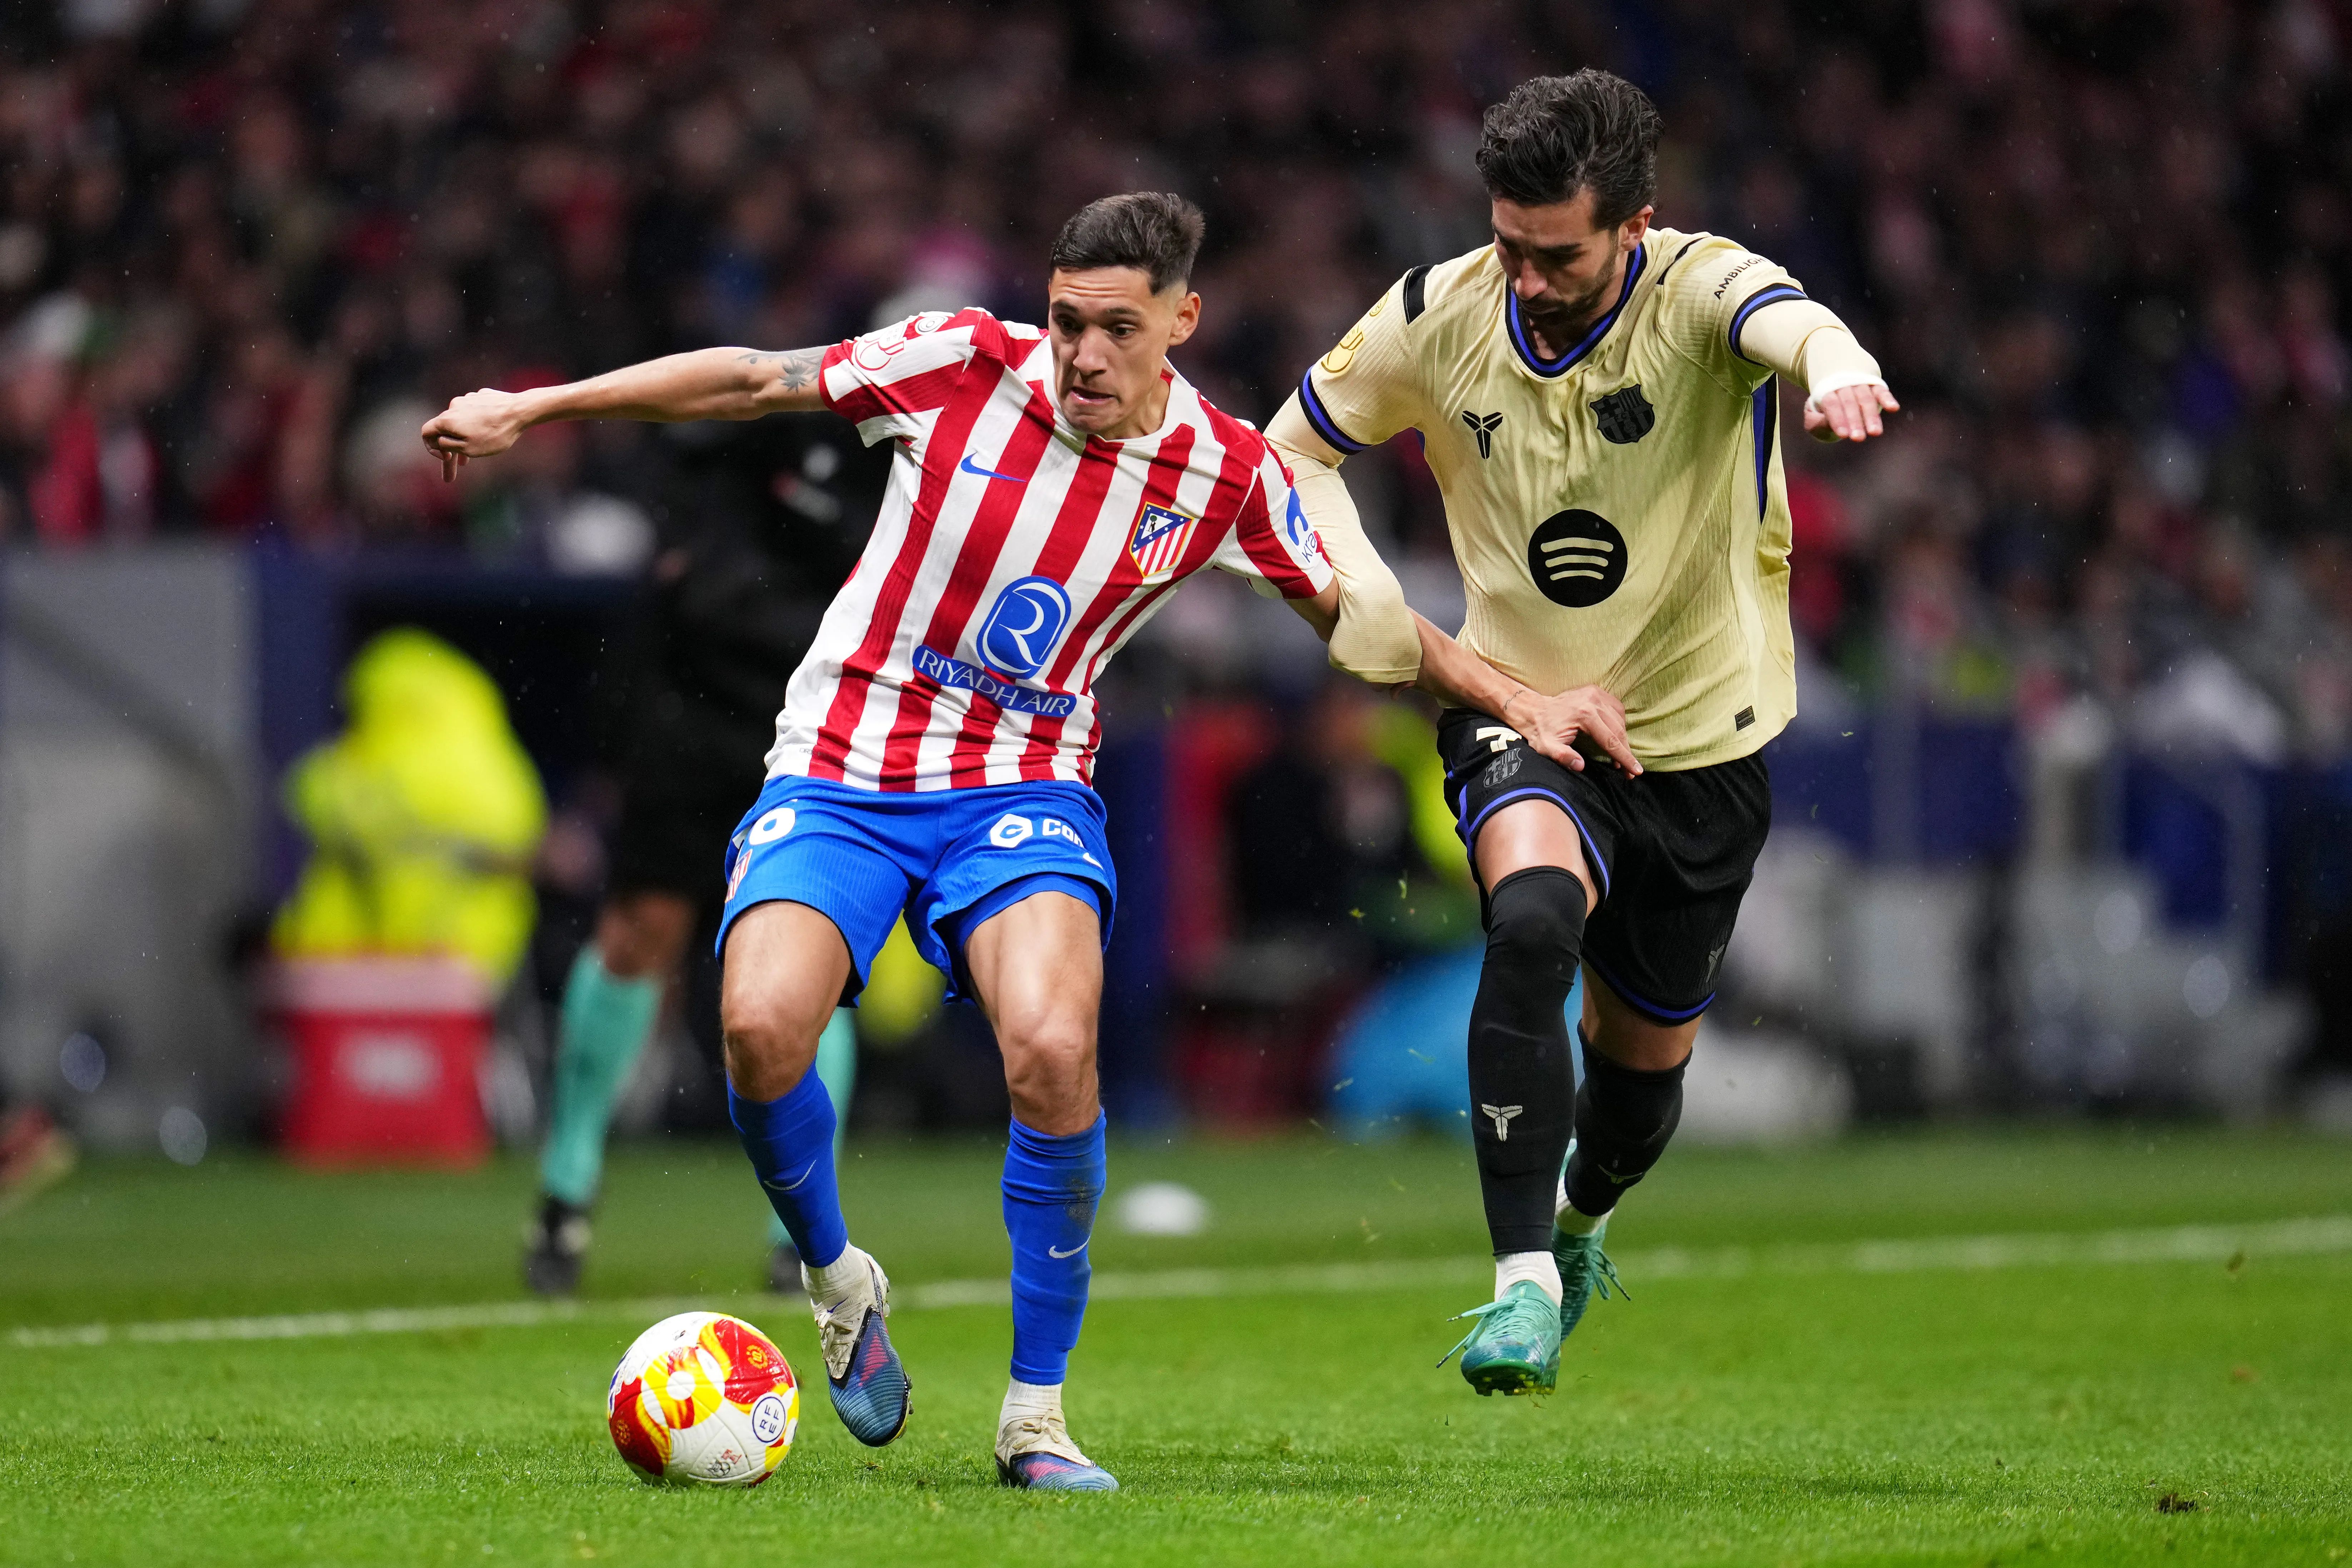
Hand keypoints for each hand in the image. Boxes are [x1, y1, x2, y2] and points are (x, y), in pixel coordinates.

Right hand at [420, 388, 533, 480]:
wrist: (520, 411)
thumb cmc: (495, 433)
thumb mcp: (468, 449)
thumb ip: (448, 446)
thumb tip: (439, 442)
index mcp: (447, 419)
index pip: (426, 432)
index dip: (431, 448)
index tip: (446, 458)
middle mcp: (454, 406)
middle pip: (446, 430)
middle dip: (451, 450)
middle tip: (458, 469)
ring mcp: (469, 399)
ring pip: (461, 422)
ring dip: (465, 438)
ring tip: (476, 452)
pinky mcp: (482, 397)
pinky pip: (474, 414)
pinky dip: (477, 426)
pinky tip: (489, 433)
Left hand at [1502, 684, 1640, 775]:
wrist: (1533, 709)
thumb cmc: (1540, 731)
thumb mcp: (1546, 747)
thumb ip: (1563, 757)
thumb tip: (1580, 766)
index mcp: (1584, 714)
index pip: (1610, 740)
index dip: (1624, 758)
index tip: (1636, 771)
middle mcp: (1593, 700)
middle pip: (1618, 730)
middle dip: (1626, 752)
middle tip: (1630, 770)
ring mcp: (1596, 693)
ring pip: (1620, 719)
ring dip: (1622, 738)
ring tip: (1620, 756)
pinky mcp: (1596, 691)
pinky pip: (1616, 708)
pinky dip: (1619, 722)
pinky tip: (1615, 735)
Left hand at [1803, 381, 1898, 442]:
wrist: (1837, 389)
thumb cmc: (1823, 411)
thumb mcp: (1813, 418)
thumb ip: (1816, 423)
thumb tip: (1828, 424)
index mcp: (1826, 392)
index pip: (1831, 403)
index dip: (1837, 418)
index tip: (1843, 434)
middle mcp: (1844, 386)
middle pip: (1849, 403)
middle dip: (1855, 421)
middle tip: (1858, 438)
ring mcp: (1861, 386)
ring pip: (1866, 399)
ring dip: (1871, 416)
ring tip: (1875, 432)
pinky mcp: (1875, 388)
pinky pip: (1881, 392)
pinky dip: (1887, 399)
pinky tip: (1893, 408)